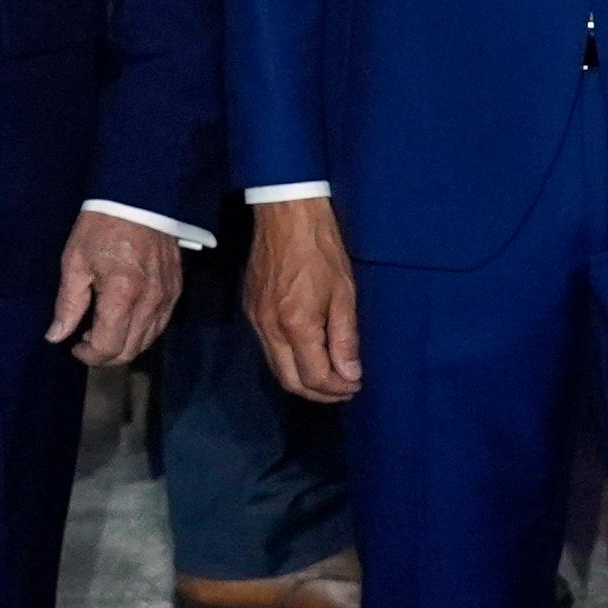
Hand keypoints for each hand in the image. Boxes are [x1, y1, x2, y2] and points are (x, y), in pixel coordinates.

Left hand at [48, 211, 183, 367]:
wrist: (139, 198)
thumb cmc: (102, 226)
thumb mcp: (75, 261)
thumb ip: (68, 304)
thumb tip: (56, 336)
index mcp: (122, 295)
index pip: (108, 347)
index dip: (89, 356)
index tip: (75, 347)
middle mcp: (150, 301)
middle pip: (130, 351)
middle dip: (105, 355)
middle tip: (86, 340)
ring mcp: (167, 297)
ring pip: (148, 341)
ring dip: (124, 345)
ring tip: (104, 329)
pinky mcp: (176, 290)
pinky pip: (160, 325)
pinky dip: (142, 332)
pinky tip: (125, 319)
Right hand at [246, 195, 362, 402]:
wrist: (286, 214)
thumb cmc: (321, 248)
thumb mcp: (344, 293)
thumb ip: (345, 338)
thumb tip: (350, 374)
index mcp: (296, 324)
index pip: (314, 377)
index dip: (337, 389)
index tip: (356, 385)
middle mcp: (269, 329)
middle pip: (290, 381)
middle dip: (318, 393)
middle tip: (343, 388)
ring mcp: (255, 320)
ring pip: (276, 368)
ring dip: (302, 379)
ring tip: (330, 374)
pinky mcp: (251, 310)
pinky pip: (268, 349)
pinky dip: (289, 361)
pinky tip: (308, 352)